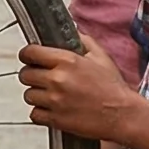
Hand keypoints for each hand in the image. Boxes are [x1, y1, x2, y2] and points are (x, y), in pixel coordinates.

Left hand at [18, 42, 142, 144]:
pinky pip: (34, 114)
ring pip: (28, 95)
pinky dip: (41, 112)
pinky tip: (52, 109)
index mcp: (67, 61)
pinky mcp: (56, 120)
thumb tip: (71, 29)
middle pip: (25, 74)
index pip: (30, 53)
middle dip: (32, 75)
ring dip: (37, 94)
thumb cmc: (113, 87)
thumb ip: (82, 40)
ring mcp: (55, 101)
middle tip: (43, 78)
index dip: (28, 55)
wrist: (123, 115)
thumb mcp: (100, 57)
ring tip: (51, 95)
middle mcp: (58, 79)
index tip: (30, 58)